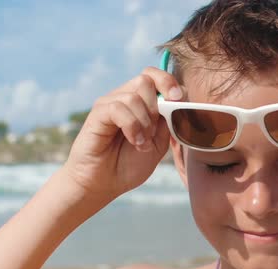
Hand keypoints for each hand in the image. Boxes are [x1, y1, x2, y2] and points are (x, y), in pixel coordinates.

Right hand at [62, 67, 182, 199]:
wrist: (105, 183)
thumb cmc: (129, 164)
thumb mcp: (159, 143)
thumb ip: (168, 122)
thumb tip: (178, 102)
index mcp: (141, 102)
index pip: (155, 76)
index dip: (169, 83)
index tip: (179, 99)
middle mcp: (124, 97)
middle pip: (146, 80)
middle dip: (157, 107)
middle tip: (153, 132)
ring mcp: (109, 103)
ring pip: (134, 96)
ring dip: (145, 123)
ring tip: (142, 143)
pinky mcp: (98, 113)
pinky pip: (118, 108)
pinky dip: (132, 126)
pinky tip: (135, 142)